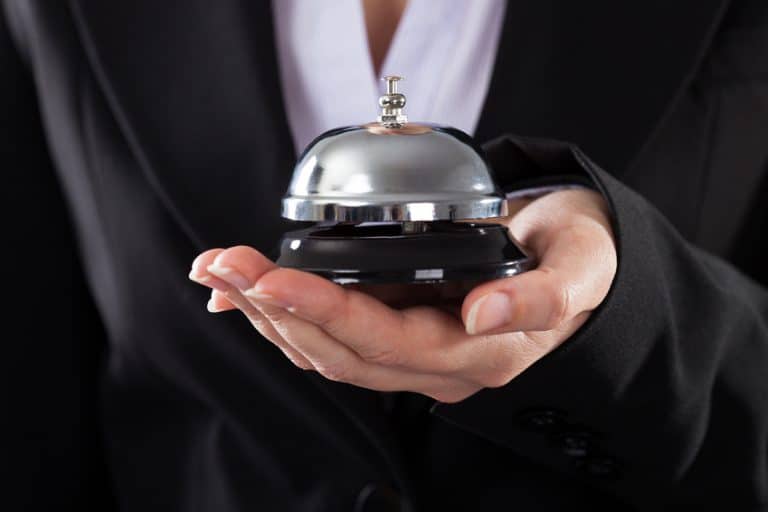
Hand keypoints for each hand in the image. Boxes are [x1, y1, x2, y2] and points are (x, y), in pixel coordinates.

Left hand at [188, 189, 616, 402]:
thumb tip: (483, 315)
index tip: (272, 278)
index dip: (326, 312)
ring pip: (327, 351)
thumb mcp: (582, 266)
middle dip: (275, 310)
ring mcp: (417, 357)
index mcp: (482, 353)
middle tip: (224, 264)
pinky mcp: (401, 339)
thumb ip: (542, 296)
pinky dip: (284, 317)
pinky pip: (333, 340)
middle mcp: (440, 365)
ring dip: (268, 314)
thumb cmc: (578, 257)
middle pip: (341, 352)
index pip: (389, 341)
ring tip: (220, 271)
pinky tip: (244, 295)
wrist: (577, 265)